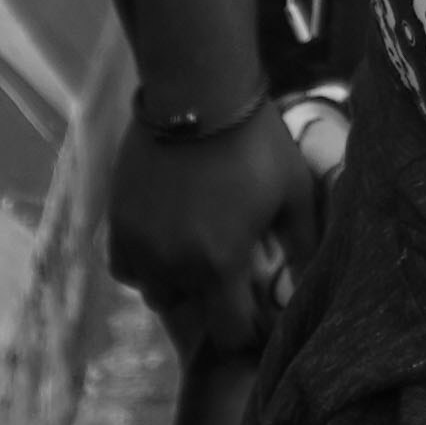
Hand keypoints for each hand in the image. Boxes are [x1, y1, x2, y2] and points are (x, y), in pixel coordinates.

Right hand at [108, 96, 317, 353]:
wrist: (198, 91)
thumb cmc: (255, 141)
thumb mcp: (293, 193)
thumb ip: (303, 246)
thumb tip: (308, 288)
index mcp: (219, 264)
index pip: (229, 333)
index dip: (248, 331)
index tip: (258, 315)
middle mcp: (172, 264)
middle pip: (190, 315)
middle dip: (213, 305)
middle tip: (230, 279)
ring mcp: (139, 243)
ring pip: (155, 292)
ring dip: (178, 286)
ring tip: (198, 259)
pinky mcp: (117, 219)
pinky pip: (125, 266)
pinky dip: (145, 265)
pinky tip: (166, 245)